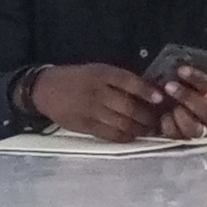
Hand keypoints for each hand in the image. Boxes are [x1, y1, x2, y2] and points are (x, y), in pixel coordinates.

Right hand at [31, 63, 164, 141]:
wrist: (45, 90)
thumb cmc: (76, 78)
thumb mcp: (97, 70)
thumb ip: (119, 80)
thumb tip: (147, 90)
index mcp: (101, 74)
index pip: (129, 83)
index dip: (147, 91)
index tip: (161, 98)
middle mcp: (98, 92)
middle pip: (129, 107)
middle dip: (148, 116)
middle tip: (159, 119)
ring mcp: (92, 111)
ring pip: (123, 123)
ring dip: (140, 129)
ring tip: (149, 129)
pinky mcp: (86, 126)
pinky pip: (111, 134)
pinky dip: (125, 136)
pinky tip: (133, 135)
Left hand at [155, 64, 206, 138]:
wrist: (199, 115)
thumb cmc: (201, 92)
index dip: (197, 78)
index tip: (181, 70)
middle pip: (206, 111)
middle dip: (186, 97)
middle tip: (169, 86)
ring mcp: (200, 131)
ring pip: (193, 129)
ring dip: (179, 115)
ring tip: (170, 105)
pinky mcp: (184, 138)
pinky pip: (176, 136)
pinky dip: (168, 125)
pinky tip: (164, 115)